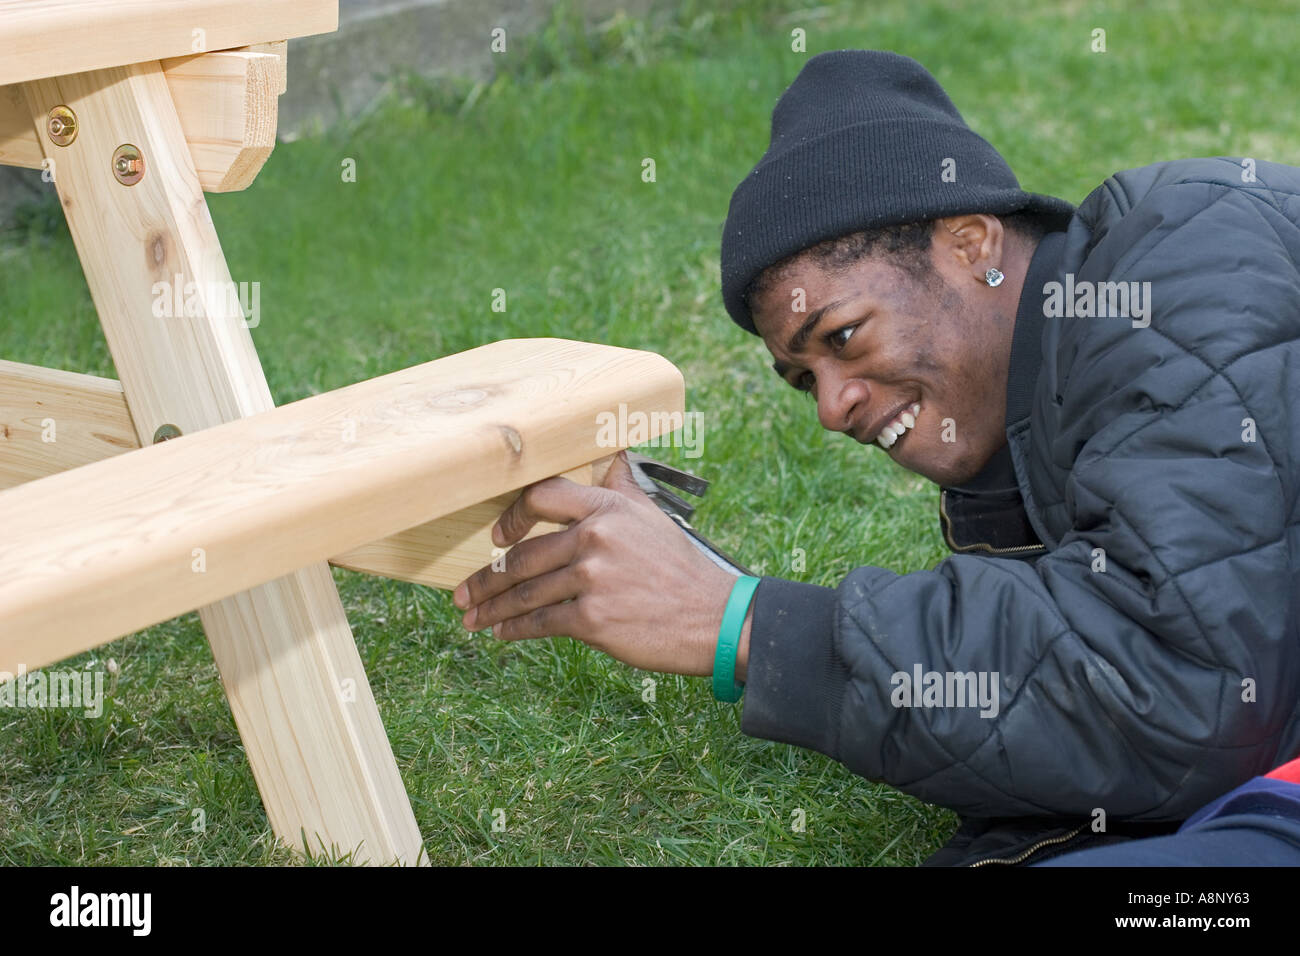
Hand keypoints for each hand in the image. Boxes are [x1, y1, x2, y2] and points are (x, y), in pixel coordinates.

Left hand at [452, 451, 751, 677]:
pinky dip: (515, 630)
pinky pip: (540, 622)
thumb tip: (609, 449)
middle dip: (486, 579)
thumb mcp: (651, 516)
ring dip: (493, 608)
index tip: (495, 537)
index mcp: (608, 506)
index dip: (510, 517)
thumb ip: (620, 486)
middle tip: (463, 594)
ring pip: (525, 592)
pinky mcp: (594, 618)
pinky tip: (501, 634)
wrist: (714, 618)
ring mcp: (593, 578)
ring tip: (472, 618)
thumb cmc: (679, 568)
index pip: (541, 496)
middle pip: (523, 555)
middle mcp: (597, 536)